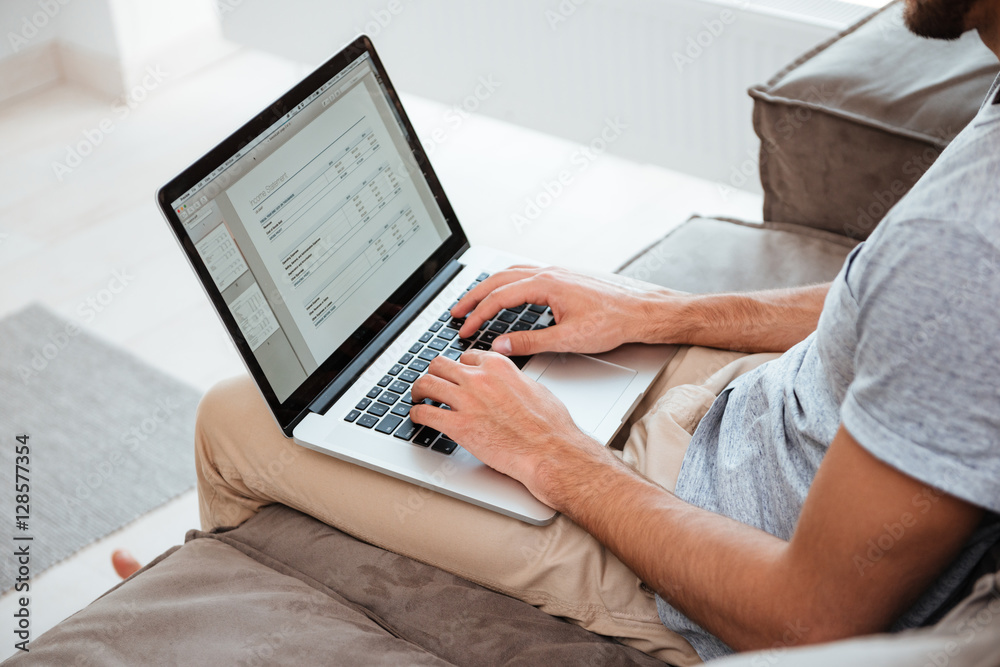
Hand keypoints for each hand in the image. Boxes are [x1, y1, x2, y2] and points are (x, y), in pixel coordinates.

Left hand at [408, 350, 610, 508]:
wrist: (550, 451)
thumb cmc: (550, 426)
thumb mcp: (535, 389)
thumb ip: (514, 381)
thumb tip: (510, 384)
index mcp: (498, 366)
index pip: (466, 357)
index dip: (459, 367)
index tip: (456, 375)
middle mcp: (478, 378)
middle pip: (440, 365)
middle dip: (434, 373)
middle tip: (431, 383)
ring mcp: (466, 401)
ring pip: (426, 383)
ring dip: (418, 390)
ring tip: (417, 397)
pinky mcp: (458, 426)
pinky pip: (425, 413)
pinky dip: (416, 414)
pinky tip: (417, 417)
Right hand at [453, 266, 668, 355]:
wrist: (641, 311)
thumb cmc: (613, 322)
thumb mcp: (568, 339)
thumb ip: (530, 342)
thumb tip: (501, 345)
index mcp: (546, 284)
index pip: (499, 298)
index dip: (477, 316)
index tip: (464, 329)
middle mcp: (548, 272)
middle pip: (498, 280)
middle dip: (473, 297)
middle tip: (455, 313)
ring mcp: (556, 271)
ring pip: (511, 273)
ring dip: (489, 287)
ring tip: (473, 301)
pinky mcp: (563, 276)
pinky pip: (525, 273)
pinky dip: (506, 282)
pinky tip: (506, 292)